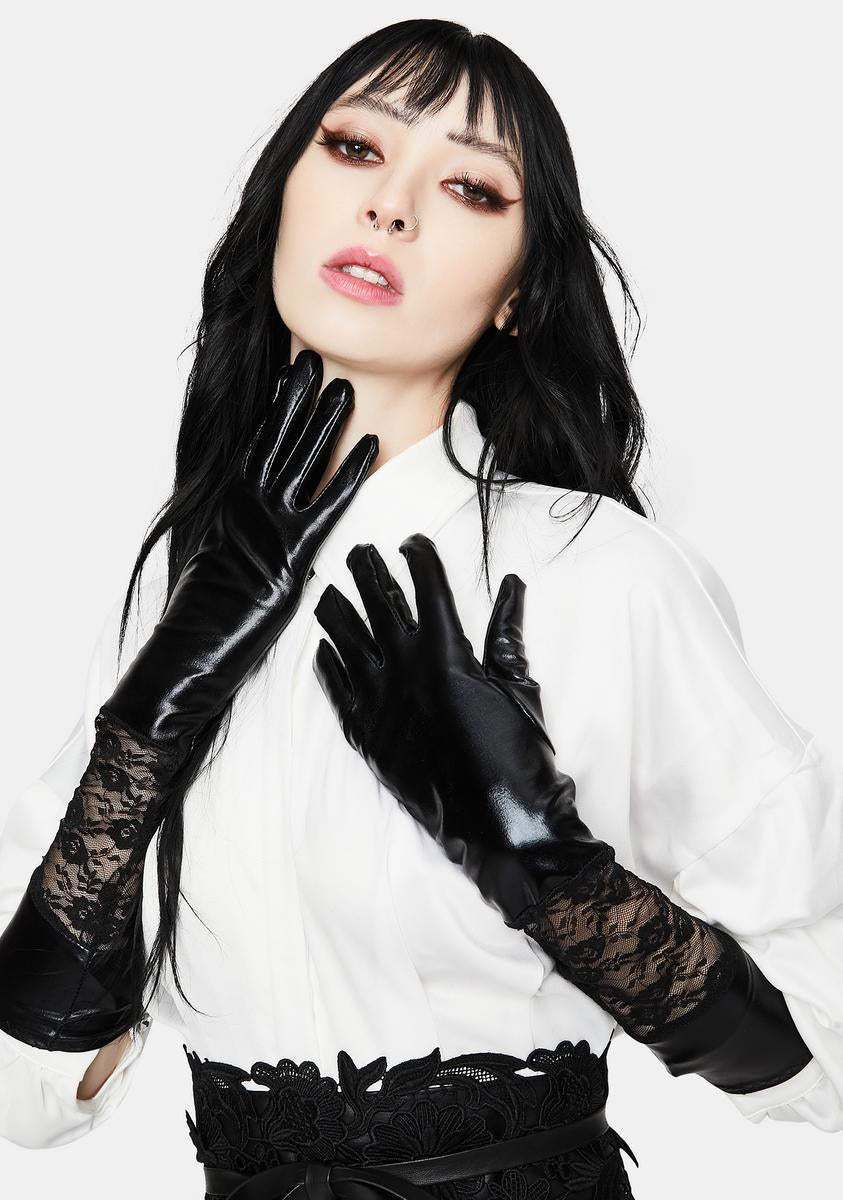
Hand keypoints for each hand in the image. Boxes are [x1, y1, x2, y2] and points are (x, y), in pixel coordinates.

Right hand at [105, 348, 378, 760]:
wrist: (190, 648)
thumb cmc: (204, 611)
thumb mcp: (221, 556)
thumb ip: (241, 528)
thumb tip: (254, 515)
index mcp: (231, 502)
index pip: (258, 445)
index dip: (277, 409)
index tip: (290, 375)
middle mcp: (248, 504)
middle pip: (278, 441)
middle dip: (299, 400)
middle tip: (316, 362)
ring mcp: (269, 525)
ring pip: (302, 461)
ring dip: (325, 423)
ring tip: (345, 388)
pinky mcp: (291, 553)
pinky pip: (328, 506)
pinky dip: (350, 474)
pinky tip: (370, 447)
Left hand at [312, 533, 604, 925]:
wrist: (497, 824)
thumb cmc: (517, 754)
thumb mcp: (520, 687)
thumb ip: (507, 635)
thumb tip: (511, 586)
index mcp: (446, 649)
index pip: (427, 587)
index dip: (418, 558)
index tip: (410, 543)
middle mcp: (404, 667)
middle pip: (377, 604)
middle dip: (366, 572)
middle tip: (358, 552)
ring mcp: (379, 700)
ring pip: (347, 641)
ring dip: (337, 611)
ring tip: (328, 592)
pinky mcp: (365, 734)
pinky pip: (336, 691)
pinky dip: (327, 667)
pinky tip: (321, 651)